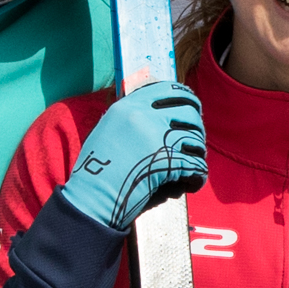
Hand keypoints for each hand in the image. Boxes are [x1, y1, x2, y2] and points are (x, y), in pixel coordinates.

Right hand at [60, 82, 206, 231]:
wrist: (90, 198)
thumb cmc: (94, 173)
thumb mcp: (106, 133)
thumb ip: (129, 122)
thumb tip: (156, 119)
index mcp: (127, 107)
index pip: (167, 89)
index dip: (185, 98)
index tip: (192, 107)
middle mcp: (143, 117)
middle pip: (188, 110)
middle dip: (197, 126)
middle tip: (196, 140)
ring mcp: (156, 137)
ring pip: (196, 137)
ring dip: (198, 152)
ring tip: (193, 164)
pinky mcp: (167, 161)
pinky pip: (196, 164)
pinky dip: (197, 176)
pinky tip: (192, 183)